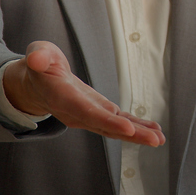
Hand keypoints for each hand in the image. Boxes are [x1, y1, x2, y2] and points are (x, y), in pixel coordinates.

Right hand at [4, 41, 163, 145]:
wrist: (38, 84)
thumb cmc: (40, 67)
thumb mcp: (37, 54)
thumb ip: (38, 57)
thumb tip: (36, 59)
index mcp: (63, 98)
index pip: (86, 112)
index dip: (106, 121)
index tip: (127, 129)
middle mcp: (77, 113)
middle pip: (105, 126)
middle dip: (131, 134)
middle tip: (153, 140)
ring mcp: (89, 116)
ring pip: (115, 128)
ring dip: (138, 134)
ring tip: (159, 138)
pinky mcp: (99, 113)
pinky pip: (119, 122)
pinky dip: (137, 126)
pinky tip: (154, 130)